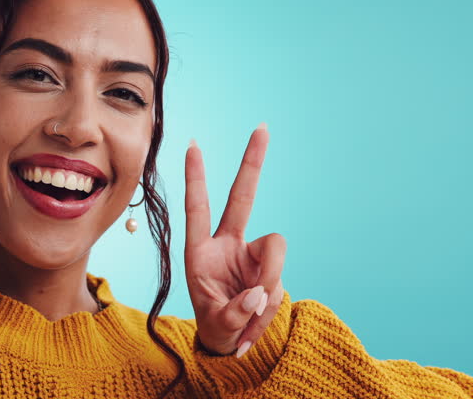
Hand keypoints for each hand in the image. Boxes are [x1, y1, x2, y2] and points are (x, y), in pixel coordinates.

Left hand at [184, 124, 286, 358]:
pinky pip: (280, 284)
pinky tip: (253, 327)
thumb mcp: (216, 324)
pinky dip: (269, 310)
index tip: (193, 145)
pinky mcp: (272, 272)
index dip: (196, 178)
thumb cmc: (215, 326)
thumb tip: (259, 293)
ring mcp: (252, 257)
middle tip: (261, 128)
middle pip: (242, 198)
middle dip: (252, 162)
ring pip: (274, 256)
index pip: (198, 208)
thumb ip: (235, 311)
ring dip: (267, 290)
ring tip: (249, 322)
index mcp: (200, 251)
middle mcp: (228, 245)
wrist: (231, 344)